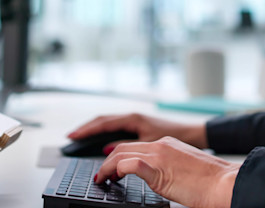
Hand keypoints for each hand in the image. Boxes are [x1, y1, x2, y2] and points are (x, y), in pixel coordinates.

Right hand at [68, 113, 207, 149]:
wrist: (193, 133)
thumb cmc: (174, 137)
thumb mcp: (148, 145)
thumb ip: (127, 147)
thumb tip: (106, 150)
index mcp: (133, 118)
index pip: (103, 123)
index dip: (86, 130)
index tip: (73, 136)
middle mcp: (133, 116)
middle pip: (102, 120)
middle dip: (86, 128)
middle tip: (71, 137)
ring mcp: (136, 119)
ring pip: (109, 123)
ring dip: (94, 129)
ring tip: (80, 138)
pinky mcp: (139, 125)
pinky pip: (116, 126)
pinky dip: (105, 132)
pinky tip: (101, 140)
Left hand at [94, 137, 237, 207]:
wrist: (225, 183)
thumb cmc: (212, 182)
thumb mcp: (184, 169)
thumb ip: (168, 169)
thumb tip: (159, 179)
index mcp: (168, 144)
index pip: (136, 146)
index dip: (119, 157)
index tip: (112, 169)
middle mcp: (162, 145)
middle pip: (123, 147)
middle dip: (107, 161)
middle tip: (102, 175)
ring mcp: (160, 155)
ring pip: (121, 153)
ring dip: (107, 167)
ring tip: (102, 179)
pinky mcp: (159, 169)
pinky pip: (130, 164)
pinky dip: (117, 170)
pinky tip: (114, 178)